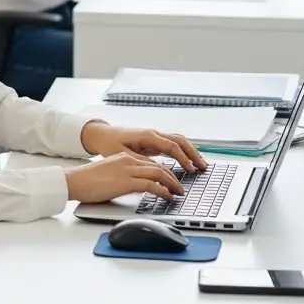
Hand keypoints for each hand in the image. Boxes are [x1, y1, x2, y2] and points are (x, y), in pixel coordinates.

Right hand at [64, 152, 184, 202]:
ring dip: (173, 184)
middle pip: (159, 167)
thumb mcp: (109, 174)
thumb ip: (124, 177)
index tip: (172, 181)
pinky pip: (152, 185)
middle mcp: (128, 160)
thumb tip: (138, 187)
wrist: (73, 181)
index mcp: (123, 157)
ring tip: (178, 193)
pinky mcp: (126, 181)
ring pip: (160, 173)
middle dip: (174, 178)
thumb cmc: (86, 181)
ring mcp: (128, 170)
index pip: (151, 163)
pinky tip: (168, 197)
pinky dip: (164, 191)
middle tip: (180, 188)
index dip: (165, 172)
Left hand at [80, 121, 207, 172]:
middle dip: (193, 153)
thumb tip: (159, 170)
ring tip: (200, 165)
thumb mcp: (123, 155)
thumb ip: (142, 162)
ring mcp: (154, 136)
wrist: (100, 134)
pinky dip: (183, 151)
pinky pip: (173, 144)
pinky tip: (189, 161)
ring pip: (179, 141)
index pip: (171, 146)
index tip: (191, 169)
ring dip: (191, 152)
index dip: (183, 158)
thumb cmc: (109, 144)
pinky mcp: (153, 141)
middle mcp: (153, 133)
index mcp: (147, 136)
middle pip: (180, 141)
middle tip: (203, 167)